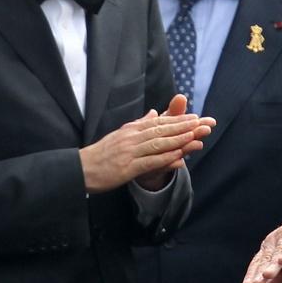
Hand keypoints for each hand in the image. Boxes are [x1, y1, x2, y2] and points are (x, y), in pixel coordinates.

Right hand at [80, 94, 214, 193]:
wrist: (81, 169)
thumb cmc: (102, 154)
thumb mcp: (121, 135)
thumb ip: (138, 125)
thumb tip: (153, 113)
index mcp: (131, 130)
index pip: (158, 122)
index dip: (177, 120)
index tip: (194, 117)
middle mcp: (131, 138)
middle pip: (161, 130)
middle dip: (182, 126)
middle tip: (200, 122)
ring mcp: (130, 152)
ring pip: (158, 144)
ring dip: (177, 139)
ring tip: (194, 135)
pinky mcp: (127, 168)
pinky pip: (150, 162)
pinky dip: (165, 159)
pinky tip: (178, 157)